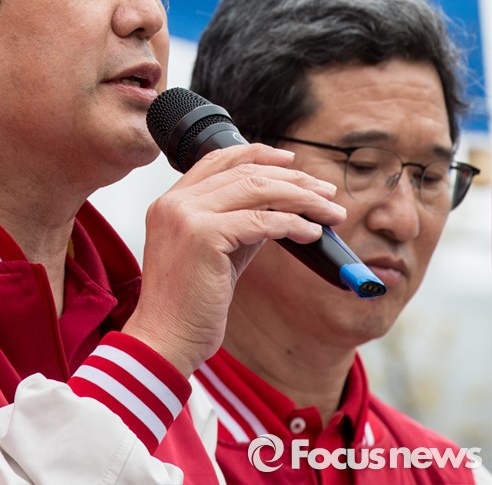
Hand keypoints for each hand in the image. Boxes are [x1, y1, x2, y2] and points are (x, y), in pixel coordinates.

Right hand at [122, 144, 344, 376]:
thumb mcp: (214, 254)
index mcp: (171, 202)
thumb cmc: (189, 305)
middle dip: (292, 179)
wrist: (164, 341)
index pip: (217, 159)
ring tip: (329, 210)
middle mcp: (175, 202)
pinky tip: (312, 233)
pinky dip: (292, 224)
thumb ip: (238, 225)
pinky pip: (260, 221)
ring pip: (256, 190)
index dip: (256, 153)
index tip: (290, 160)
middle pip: (244, 173)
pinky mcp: (203, 236)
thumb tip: (279, 210)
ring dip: (301, 198)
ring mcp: (186, 216)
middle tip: (325, 191)